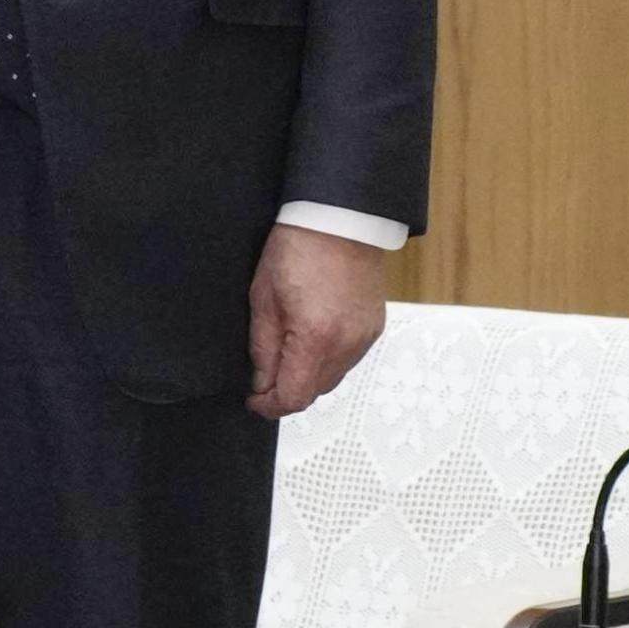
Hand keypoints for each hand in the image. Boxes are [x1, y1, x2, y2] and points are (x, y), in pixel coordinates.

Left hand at [247, 223, 386, 416]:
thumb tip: (261, 382)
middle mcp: (347, 346)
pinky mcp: (374, 329)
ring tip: (284, 354)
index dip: (270, 406)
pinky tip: (310, 341)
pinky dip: (327, 360)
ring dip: (307, 376)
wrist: (340, 222)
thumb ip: (262, 347)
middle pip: (315, 392)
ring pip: (333, 378)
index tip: (254, 402)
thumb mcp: (263, 299)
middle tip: (263, 377)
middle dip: (287, 390)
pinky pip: (348, 359)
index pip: (295, 397)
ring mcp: (365, 339)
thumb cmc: (296, 250)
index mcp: (316, 340)